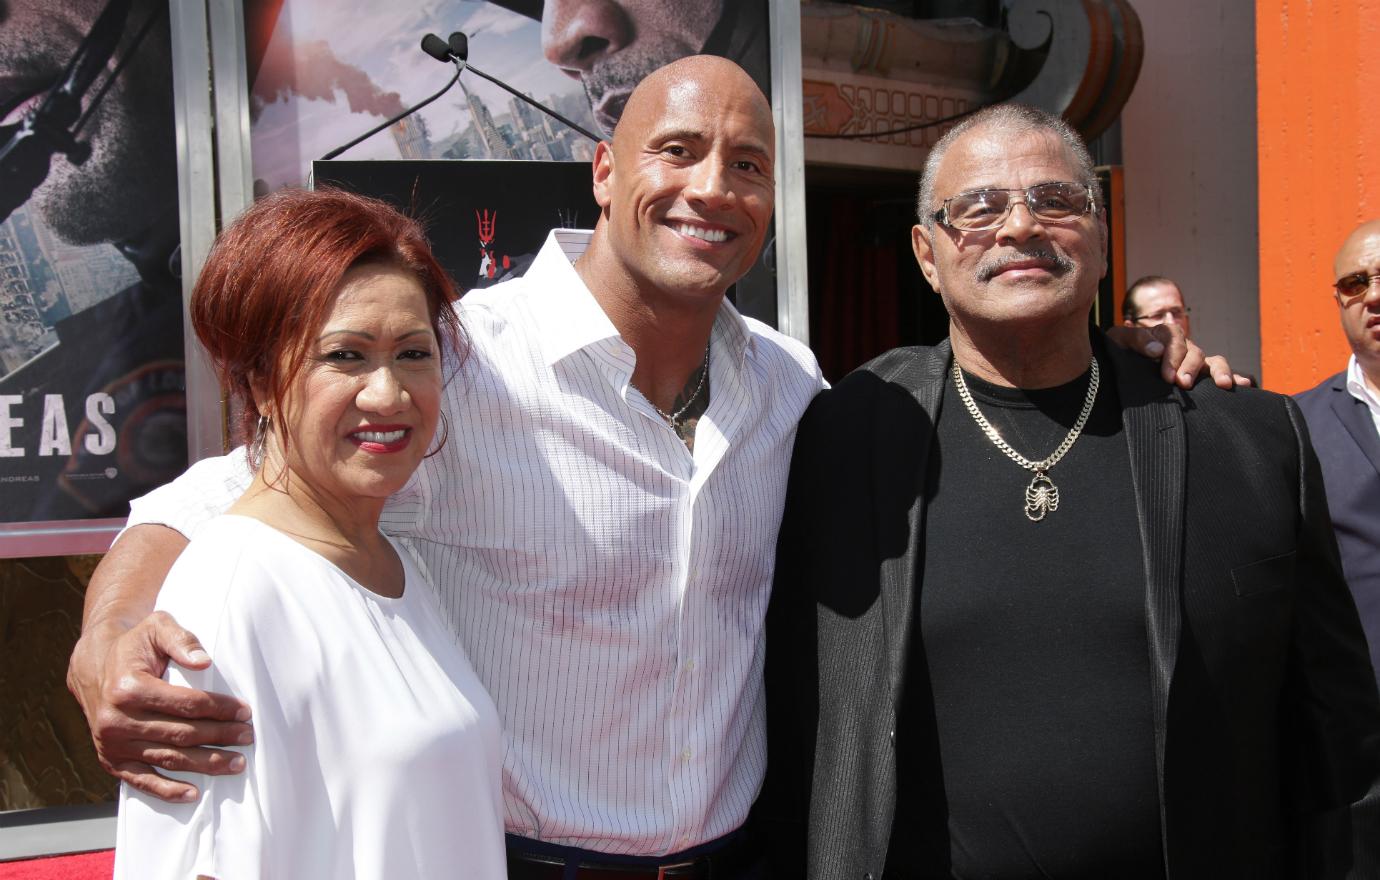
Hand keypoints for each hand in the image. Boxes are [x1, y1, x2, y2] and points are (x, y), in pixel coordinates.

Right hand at [67, 611, 252, 802]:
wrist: (95, 667)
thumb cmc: (135, 646)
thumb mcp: (156, 627)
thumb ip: (181, 639)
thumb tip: (204, 661)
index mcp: (129, 688)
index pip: (187, 704)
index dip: (220, 709)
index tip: (246, 711)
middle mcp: (117, 719)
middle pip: (182, 734)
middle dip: (220, 737)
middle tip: (249, 737)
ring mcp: (113, 743)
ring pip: (168, 758)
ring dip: (205, 764)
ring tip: (237, 764)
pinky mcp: (110, 759)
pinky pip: (141, 780)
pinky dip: (167, 791)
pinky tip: (193, 794)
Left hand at [1105, 324, 1247, 388]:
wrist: (1117, 368)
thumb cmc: (1117, 354)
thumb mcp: (1118, 342)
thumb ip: (1135, 339)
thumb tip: (1157, 349)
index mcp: (1164, 336)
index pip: (1174, 337)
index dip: (1173, 355)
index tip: (1167, 376)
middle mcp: (1183, 348)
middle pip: (1195, 351)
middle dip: (1191, 367)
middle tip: (1182, 384)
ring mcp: (1194, 363)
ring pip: (1213, 361)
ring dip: (1220, 371)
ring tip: (1223, 384)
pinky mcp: (1201, 378)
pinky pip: (1222, 374)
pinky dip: (1236, 377)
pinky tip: (1245, 385)